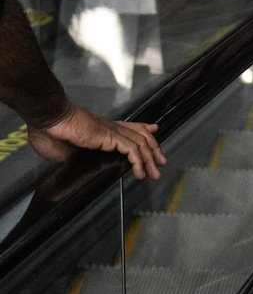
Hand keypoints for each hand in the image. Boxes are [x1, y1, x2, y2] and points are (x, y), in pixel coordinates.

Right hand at [28, 104, 165, 179]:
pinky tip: (140, 173)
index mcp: (102, 128)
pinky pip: (131, 149)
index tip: (153, 131)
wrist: (49, 119)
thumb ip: (73, 155)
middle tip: (161, 163)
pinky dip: (138, 161)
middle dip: (154, 149)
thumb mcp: (64, 149)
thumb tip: (72, 161)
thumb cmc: (50, 132)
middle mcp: (111, 127)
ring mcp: (111, 131)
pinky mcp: (110, 136)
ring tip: (154, 175)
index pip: (129, 126)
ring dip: (150, 160)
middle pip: (141, 135)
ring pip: (140, 144)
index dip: (143, 129)